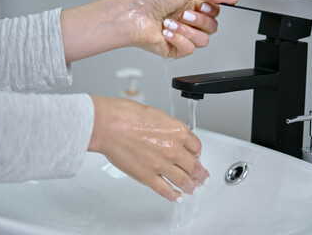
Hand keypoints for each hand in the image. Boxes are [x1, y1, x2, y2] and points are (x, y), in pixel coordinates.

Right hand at [87, 96, 209, 201]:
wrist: (109, 125)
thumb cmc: (126, 115)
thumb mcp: (156, 115)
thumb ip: (167, 129)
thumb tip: (169, 136)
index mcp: (178, 131)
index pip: (196, 146)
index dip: (198, 153)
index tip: (197, 157)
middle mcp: (174, 149)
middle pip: (194, 166)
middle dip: (200, 174)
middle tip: (203, 177)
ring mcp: (162, 165)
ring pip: (183, 180)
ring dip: (191, 187)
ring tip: (194, 190)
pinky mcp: (147, 176)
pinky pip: (165, 190)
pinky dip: (173, 195)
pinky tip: (177, 197)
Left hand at [128, 0, 239, 57]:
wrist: (133, 16)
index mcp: (191, 2)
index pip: (215, 10)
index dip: (212, 8)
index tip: (203, 2)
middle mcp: (187, 19)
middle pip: (213, 26)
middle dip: (199, 19)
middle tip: (184, 13)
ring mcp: (182, 35)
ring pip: (204, 40)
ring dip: (187, 30)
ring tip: (171, 22)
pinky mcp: (175, 49)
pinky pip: (189, 50)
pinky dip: (178, 40)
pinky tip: (167, 33)